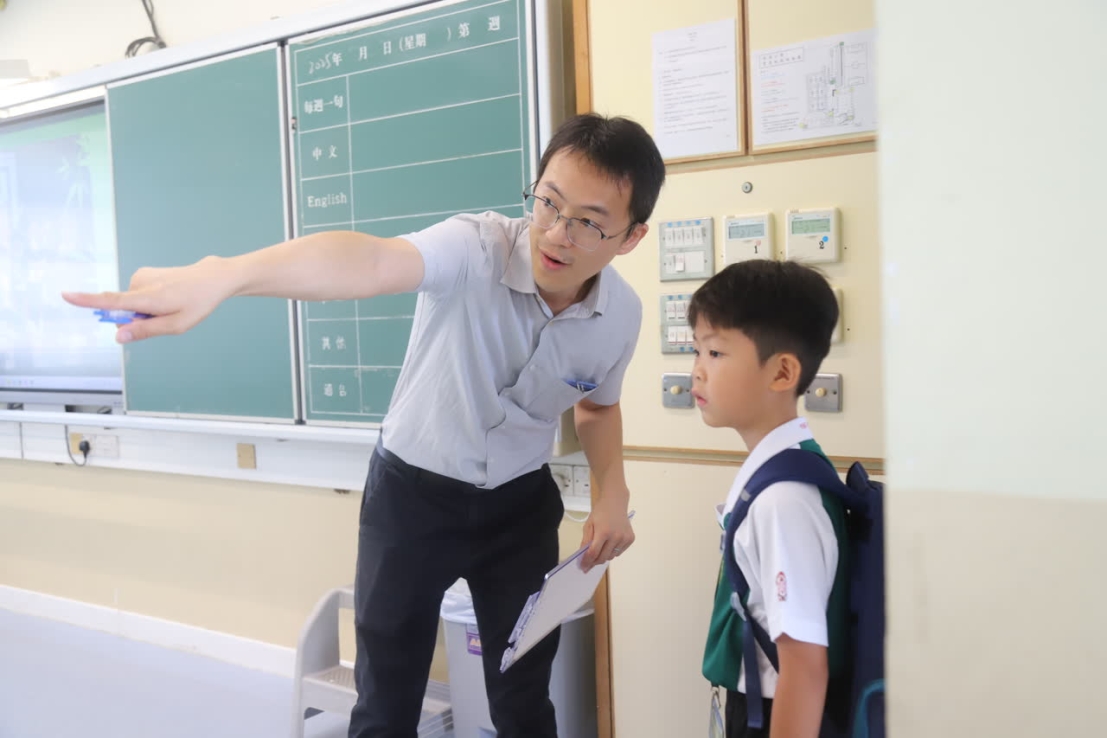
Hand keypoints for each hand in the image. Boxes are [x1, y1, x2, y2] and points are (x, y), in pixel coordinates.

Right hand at [62, 256, 234, 342]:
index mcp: (148, 298)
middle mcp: (140, 283)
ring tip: (170, 305)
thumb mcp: (176, 325)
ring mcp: (141, 276)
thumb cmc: (197, 303)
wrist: (212, 278)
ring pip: (131, 303)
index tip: (66, 295)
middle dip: (134, 320)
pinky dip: (147, 301)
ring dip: (144, 310)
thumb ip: (146, 331)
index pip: (111, 301)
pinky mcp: (144, 273)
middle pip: (121, 310)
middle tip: (164, 318)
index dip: (87, 300)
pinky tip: (168, 297)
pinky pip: (137, 295)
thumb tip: (118, 336)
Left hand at [579, 491, 634, 572]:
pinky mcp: (631, 539)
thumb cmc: (600, 512)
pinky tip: (611, 542)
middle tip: (588, 563)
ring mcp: (625, 538)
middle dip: (594, 562)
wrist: (615, 502)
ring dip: (604, 555)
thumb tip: (583, 557)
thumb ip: (586, 541)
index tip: (583, 567)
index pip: (594, 553)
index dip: (587, 562)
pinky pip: (619, 552)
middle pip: (603, 557)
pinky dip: (613, 551)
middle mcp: (616, 536)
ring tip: (601, 546)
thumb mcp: (589, 525)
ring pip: (611, 556)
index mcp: (603, 532)